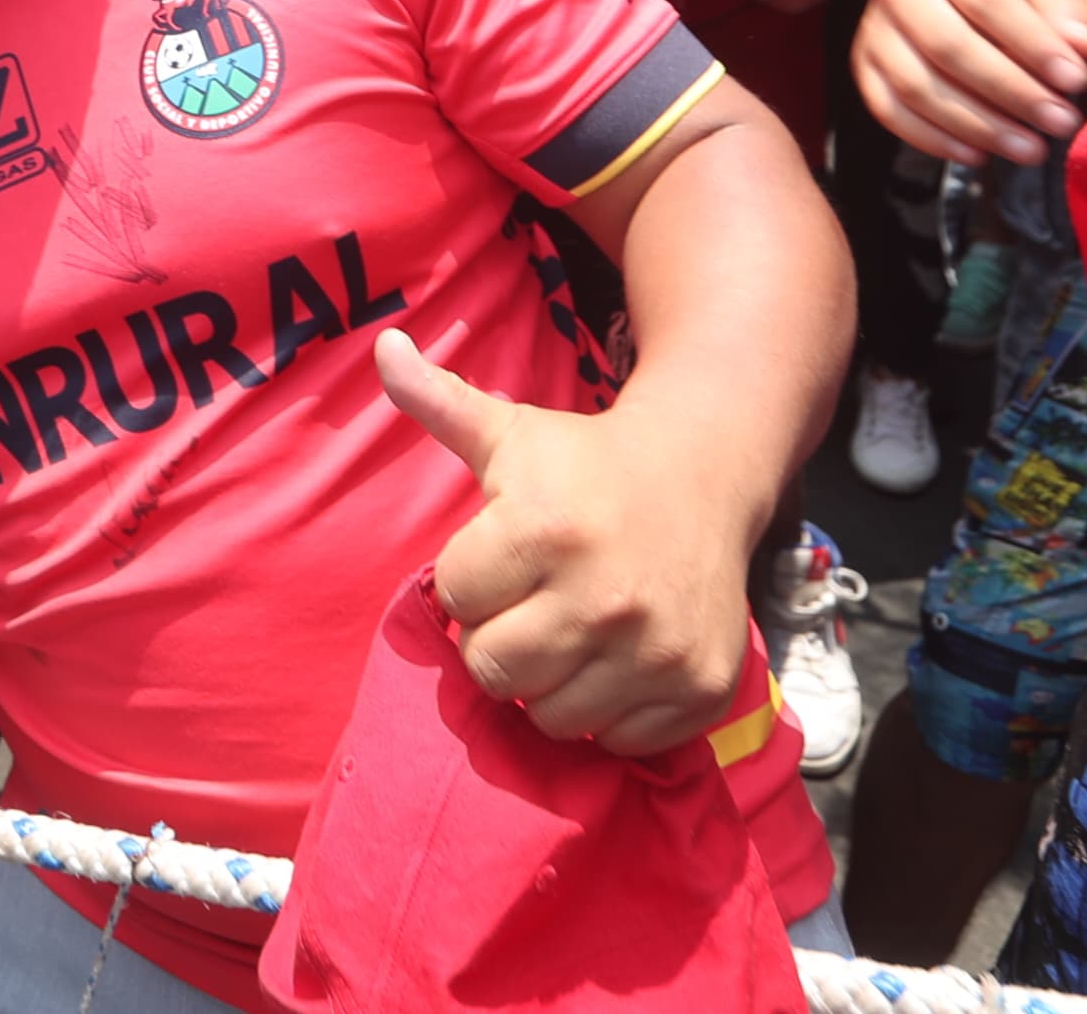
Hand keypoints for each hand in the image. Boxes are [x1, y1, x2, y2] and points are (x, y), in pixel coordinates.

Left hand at [381, 328, 762, 755]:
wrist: (705, 475)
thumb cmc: (587, 462)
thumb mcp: (511, 431)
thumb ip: (437, 400)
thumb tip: (381, 346)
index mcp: (544, 530)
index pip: (453, 600)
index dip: (470, 579)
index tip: (502, 558)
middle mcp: (602, 596)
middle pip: (493, 670)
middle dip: (499, 639)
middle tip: (531, 605)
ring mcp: (656, 650)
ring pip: (552, 716)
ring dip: (551, 682)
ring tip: (571, 632)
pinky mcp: (699, 688)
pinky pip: (618, 740)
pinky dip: (611, 711)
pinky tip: (618, 659)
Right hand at [851, 0, 1086, 165]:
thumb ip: (1068, 16)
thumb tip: (1081, 48)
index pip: (988, 1)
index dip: (1033, 44)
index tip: (1076, 82)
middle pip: (950, 47)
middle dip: (1011, 91)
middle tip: (1060, 123)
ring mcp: (874, 32)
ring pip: (918, 86)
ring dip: (979, 125)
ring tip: (1030, 150)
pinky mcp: (862, 70)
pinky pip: (890, 112)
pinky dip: (934, 140)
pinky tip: (980, 156)